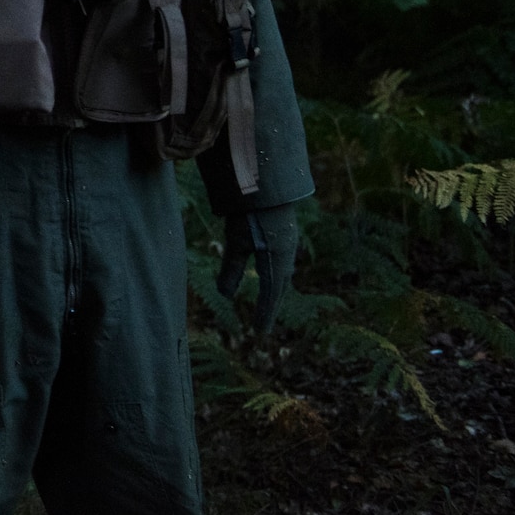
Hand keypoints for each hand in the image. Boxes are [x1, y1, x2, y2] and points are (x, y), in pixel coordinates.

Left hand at [217, 203, 297, 332]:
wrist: (267, 182)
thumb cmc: (250, 213)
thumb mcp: (236, 242)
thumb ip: (231, 269)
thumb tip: (226, 296)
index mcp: (277, 261)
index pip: (271, 294)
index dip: (265, 313)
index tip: (259, 332)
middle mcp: (286, 255)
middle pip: (279, 287)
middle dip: (272, 305)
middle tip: (265, 324)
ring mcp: (288, 243)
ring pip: (283, 274)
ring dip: (276, 290)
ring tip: (270, 303)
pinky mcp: (285, 233)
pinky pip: (284, 261)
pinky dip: (278, 274)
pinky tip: (274, 272)